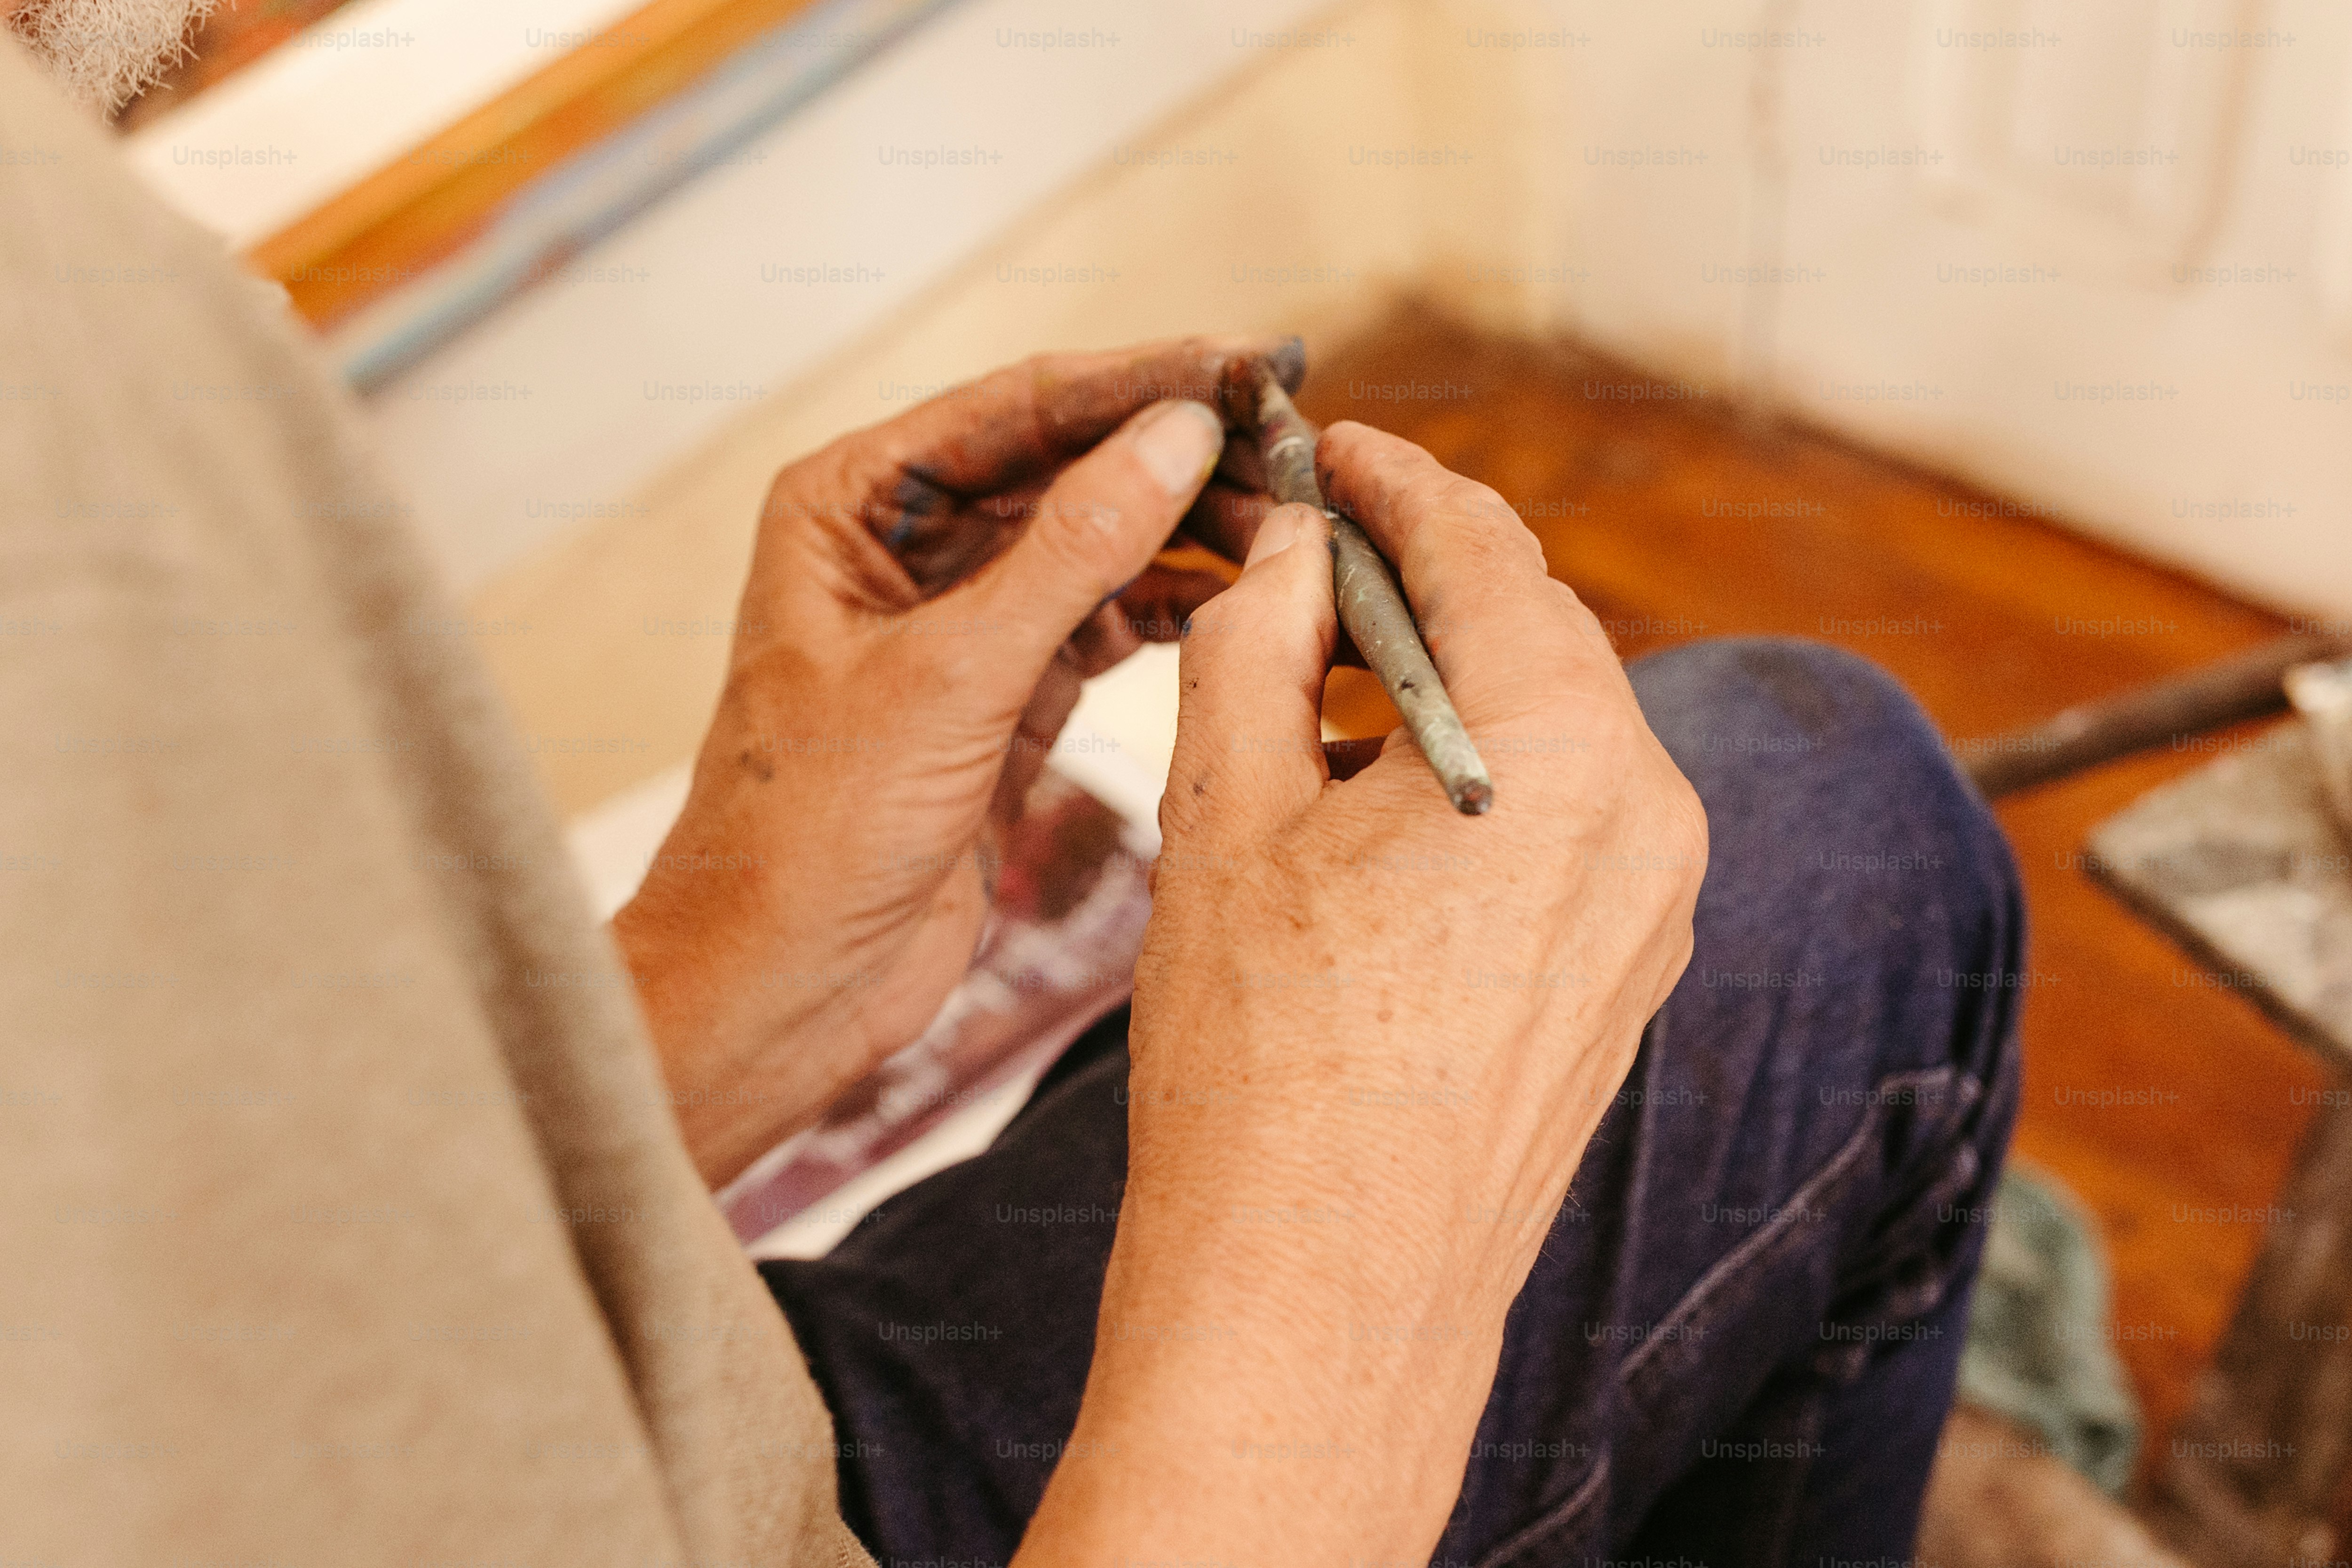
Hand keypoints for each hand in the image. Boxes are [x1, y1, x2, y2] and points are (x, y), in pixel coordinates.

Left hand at [613, 337, 1301, 1187]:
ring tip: (1287, 526)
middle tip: (1292, 450)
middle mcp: (901, 548)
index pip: (1018, 406)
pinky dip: (1168, 611)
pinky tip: (1239, 599)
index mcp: (851, 505)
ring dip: (1186, 535)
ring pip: (1093, 546)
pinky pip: (1101, 624)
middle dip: (1176, 456)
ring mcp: (956, 624)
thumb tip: (1178, 436)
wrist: (781, 986)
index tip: (1249, 366)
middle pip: (1066, 466)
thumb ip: (1071, 551)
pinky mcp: (1000, 697)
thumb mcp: (952, 676)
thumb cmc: (814, 833)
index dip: (1141, 381)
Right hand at [1018, 425, 1708, 1567]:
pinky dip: (1483, 780)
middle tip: (1311, 559)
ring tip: (1321, 692)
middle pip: (1536, 634)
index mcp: (1562, 752)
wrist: (1319, 1298)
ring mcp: (1654, 909)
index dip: (1396, 481)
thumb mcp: (1226, 816)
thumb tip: (1294, 554)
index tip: (1333, 450)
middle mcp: (1647, 819)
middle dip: (1423, 582)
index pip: (1486, 551)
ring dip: (1447, 687)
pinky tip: (1383, 804)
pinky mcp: (1629, 979)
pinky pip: (1568, 826)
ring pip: (1555, 731)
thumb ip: (1259, 647)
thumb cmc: (1261, 1069)